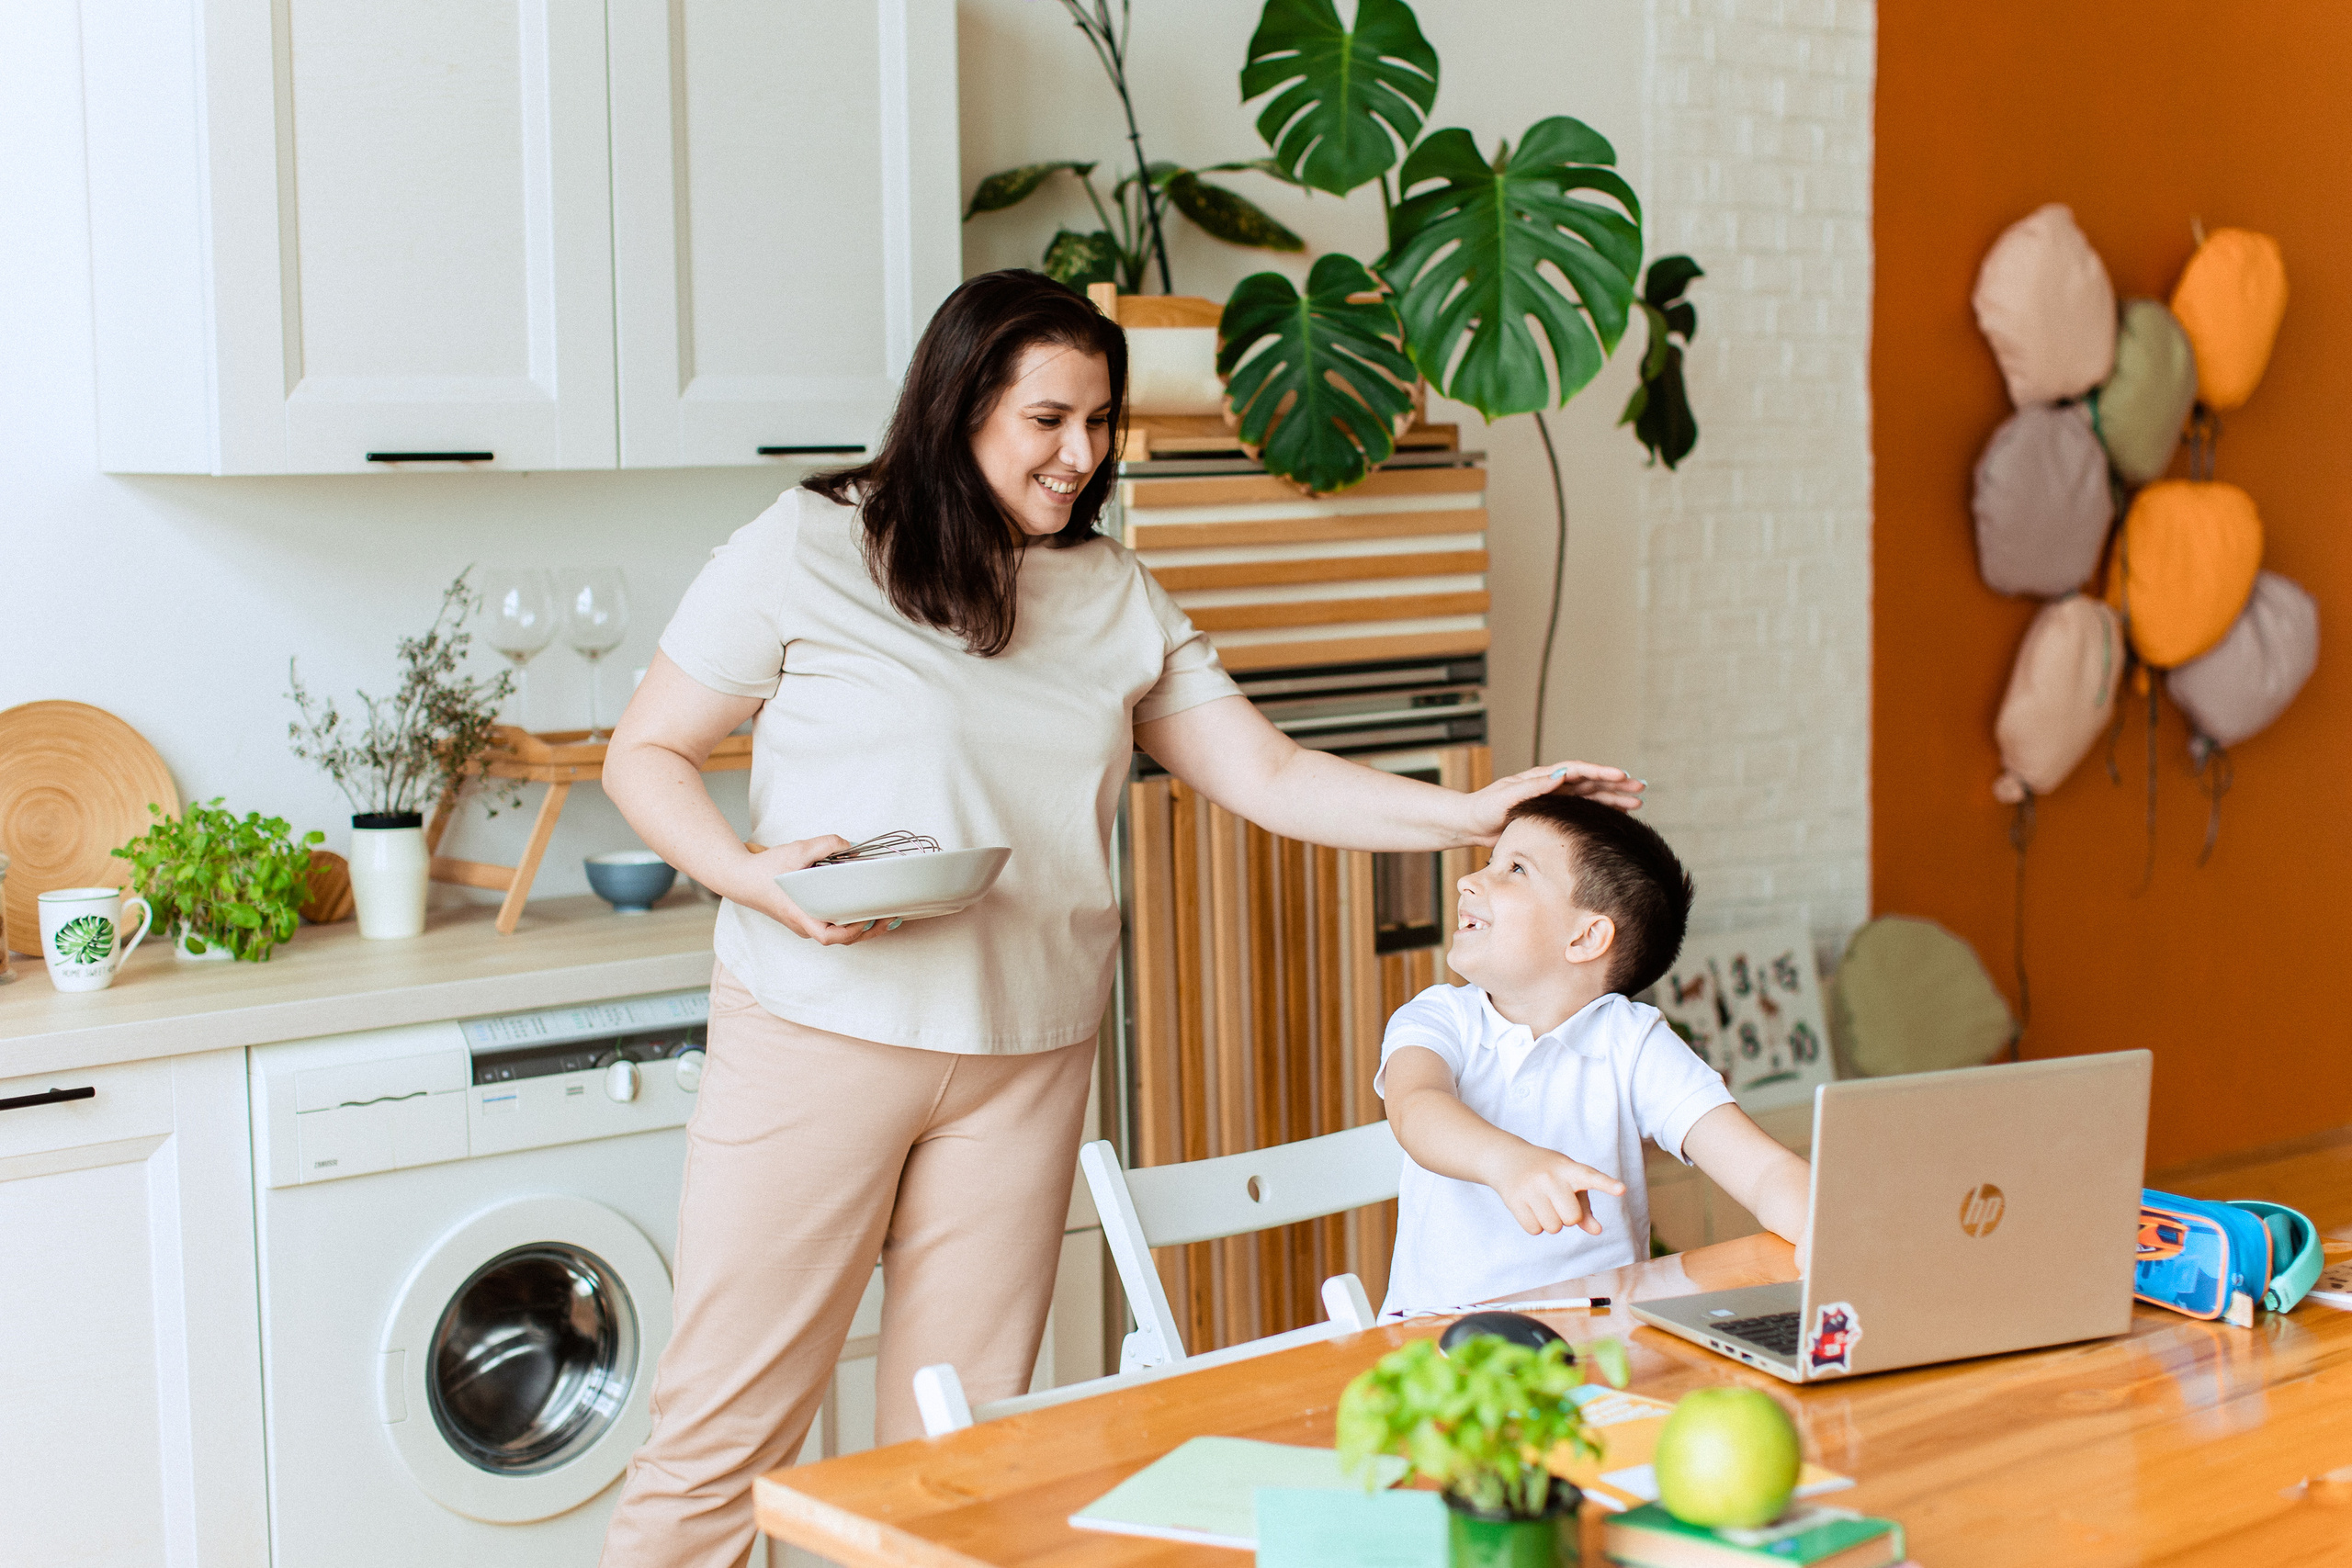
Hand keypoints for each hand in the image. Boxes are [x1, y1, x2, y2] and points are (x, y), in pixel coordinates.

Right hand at [729, 835, 897, 945]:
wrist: (740, 877)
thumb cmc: (764, 870)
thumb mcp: (796, 851)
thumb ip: (825, 844)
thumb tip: (849, 844)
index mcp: (800, 915)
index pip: (829, 937)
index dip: (852, 932)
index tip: (868, 919)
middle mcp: (803, 924)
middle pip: (840, 939)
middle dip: (867, 931)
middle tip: (889, 917)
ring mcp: (804, 923)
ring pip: (837, 934)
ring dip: (860, 927)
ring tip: (882, 915)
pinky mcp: (805, 917)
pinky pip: (831, 925)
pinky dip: (848, 920)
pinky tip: (862, 908)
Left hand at [1461, 761, 1643, 843]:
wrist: (1471, 823)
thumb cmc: (1484, 808)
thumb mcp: (1506, 797)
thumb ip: (1532, 787)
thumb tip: (1560, 775)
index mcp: (1543, 777)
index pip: (1578, 771)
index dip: (1601, 772)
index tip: (1622, 775)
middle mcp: (1552, 785)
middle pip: (1591, 782)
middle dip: (1616, 784)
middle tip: (1641, 788)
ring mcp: (1555, 800)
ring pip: (1591, 797)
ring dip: (1614, 799)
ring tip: (1638, 803)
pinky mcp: (1553, 815)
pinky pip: (1583, 812)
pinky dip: (1601, 813)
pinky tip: (1617, 817)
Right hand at [1487, 1143, 1627, 1236]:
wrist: (1507, 1159)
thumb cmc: (1547, 1172)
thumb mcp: (1568, 1181)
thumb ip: (1585, 1206)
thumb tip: (1597, 1230)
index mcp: (1569, 1168)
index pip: (1591, 1177)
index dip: (1607, 1185)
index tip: (1622, 1190)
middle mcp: (1550, 1176)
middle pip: (1572, 1217)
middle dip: (1567, 1217)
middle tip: (1557, 1202)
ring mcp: (1531, 1187)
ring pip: (1553, 1227)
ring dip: (1551, 1222)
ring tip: (1542, 1203)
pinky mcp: (1514, 1199)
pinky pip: (1534, 1229)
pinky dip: (1535, 1225)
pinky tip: (1529, 1208)